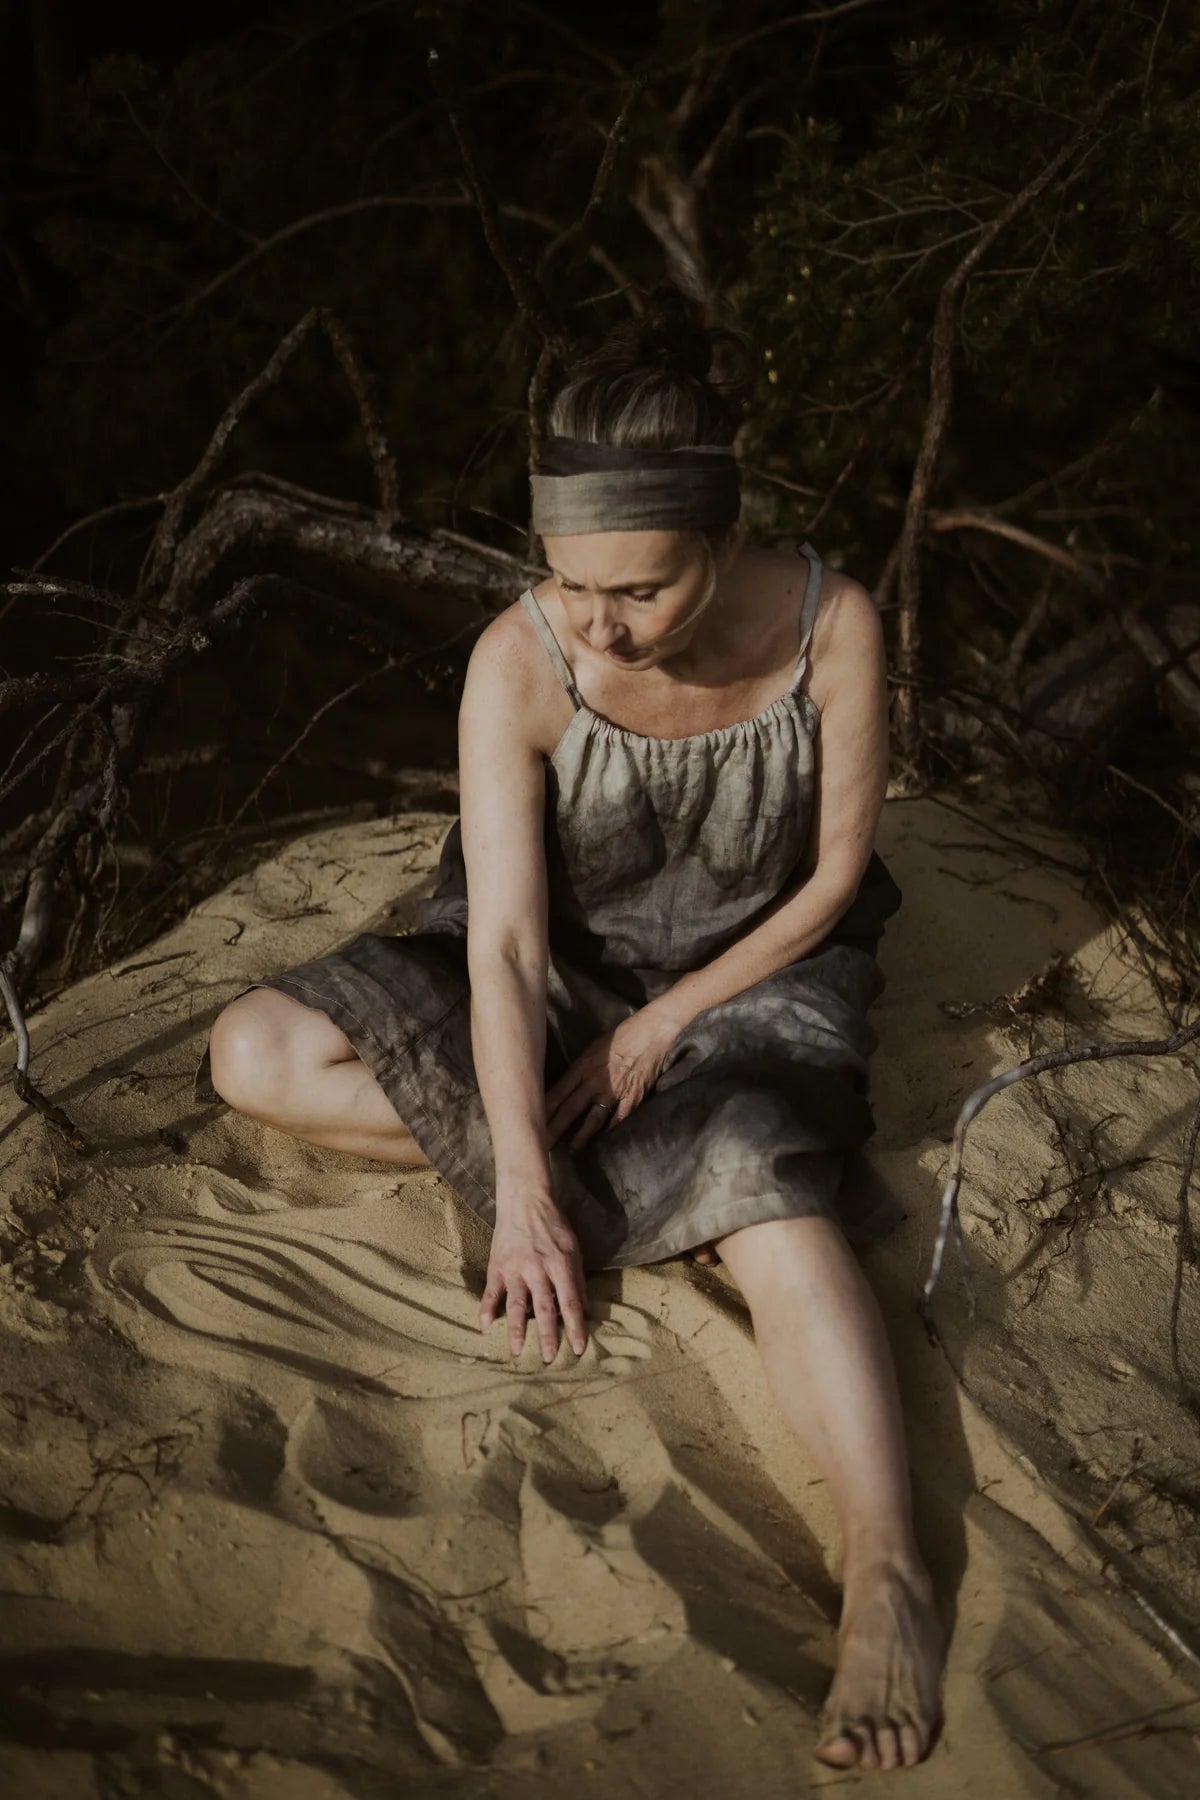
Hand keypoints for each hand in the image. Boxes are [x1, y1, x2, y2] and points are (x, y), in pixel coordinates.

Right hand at [479, 1191, 587, 1361]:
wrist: (525, 1201)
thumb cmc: (554, 1226)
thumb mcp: (574, 1248)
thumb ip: (577, 1278)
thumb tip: (583, 1308)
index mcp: (560, 1264)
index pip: (570, 1302)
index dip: (575, 1327)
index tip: (578, 1348)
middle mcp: (538, 1268)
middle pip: (543, 1308)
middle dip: (547, 1335)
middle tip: (550, 1359)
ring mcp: (515, 1267)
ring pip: (516, 1304)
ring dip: (516, 1330)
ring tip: (517, 1352)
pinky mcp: (497, 1265)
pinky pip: (491, 1291)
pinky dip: (486, 1309)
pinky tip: (484, 1327)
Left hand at [545, 1006, 681, 1152]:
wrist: (652, 1033)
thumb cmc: (620, 1036)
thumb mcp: (592, 1048)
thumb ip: (579, 1069)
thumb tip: (565, 1087)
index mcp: (582, 1067)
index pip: (557, 1093)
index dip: (542, 1111)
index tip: (529, 1124)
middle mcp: (595, 1081)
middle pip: (569, 1110)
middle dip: (553, 1129)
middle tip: (541, 1146)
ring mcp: (614, 1091)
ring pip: (593, 1119)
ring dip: (580, 1137)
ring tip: (570, 1151)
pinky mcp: (632, 1098)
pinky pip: (618, 1118)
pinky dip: (610, 1129)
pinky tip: (602, 1139)